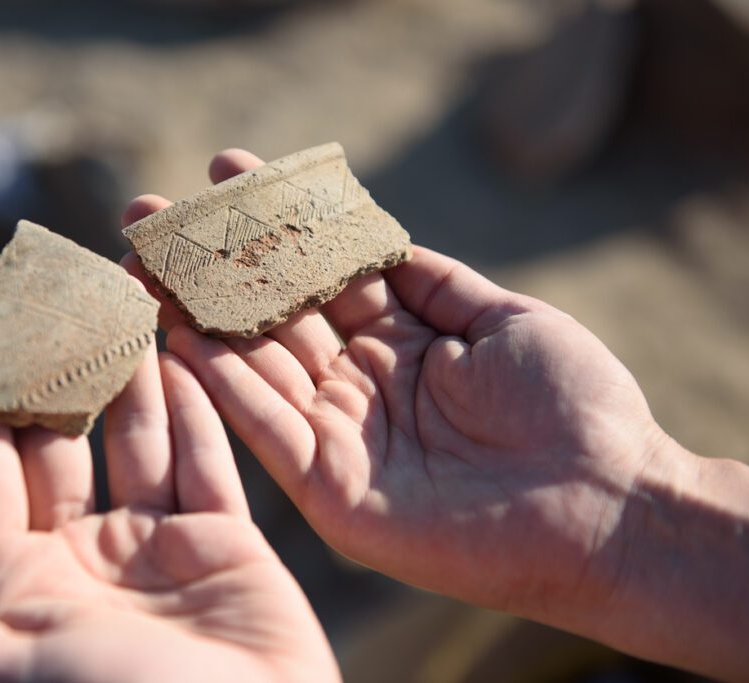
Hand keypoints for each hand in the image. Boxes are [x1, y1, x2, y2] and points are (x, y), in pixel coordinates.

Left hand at [0, 294, 339, 682]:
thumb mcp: (7, 680)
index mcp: (21, 590)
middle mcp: (83, 561)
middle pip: (56, 440)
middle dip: (48, 361)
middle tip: (46, 283)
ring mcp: (155, 551)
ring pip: (135, 439)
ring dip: (126, 369)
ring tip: (119, 296)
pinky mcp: (225, 546)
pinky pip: (207, 464)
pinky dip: (195, 410)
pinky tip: (182, 352)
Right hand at [121, 151, 700, 660]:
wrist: (607, 504)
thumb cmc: (573, 406)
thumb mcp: (503, 320)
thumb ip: (433, 282)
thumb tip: (380, 237)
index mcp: (401, 342)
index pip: (319, 273)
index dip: (273, 223)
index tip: (225, 170)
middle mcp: (359, 384)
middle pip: (270, 316)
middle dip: (208, 264)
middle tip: (147, 215)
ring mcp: (340, 435)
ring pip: (254, 365)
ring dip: (194, 314)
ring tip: (140, 263)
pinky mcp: (331, 488)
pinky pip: (266, 426)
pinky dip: (222, 384)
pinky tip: (178, 335)